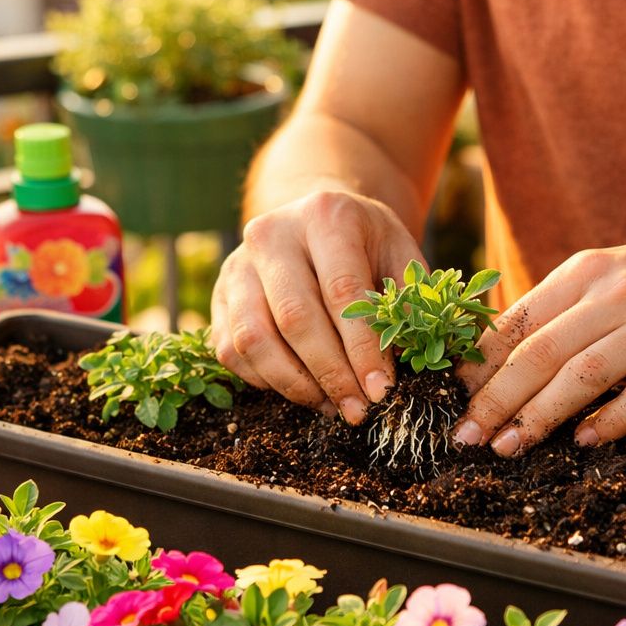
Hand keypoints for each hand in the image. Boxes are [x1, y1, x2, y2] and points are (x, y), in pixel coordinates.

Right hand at [210, 189, 424, 423]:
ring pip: (253, 340)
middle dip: (330, 374)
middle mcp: (271, 234)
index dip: (362, 348)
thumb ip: (406, 301)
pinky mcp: (219, 295)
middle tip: (357, 410)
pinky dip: (266, 381)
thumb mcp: (399, 254)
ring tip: (332, 405)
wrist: (315, 220)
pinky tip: (303, 389)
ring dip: (295, 385)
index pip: (342, 291)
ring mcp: (237, 265)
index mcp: (325, 216)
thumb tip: (405, 360)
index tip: (381, 390)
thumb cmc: (366, 244)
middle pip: (294, 318)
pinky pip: (231, 352)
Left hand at [452, 228, 625, 455]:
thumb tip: (500, 355)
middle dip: (495, 398)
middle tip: (465, 436)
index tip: (452, 398)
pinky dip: (611, 419)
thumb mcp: (618, 277)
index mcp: (588, 270)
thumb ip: (567, 309)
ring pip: (583, 374)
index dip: (481, 363)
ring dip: (540, 416)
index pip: (519, 319)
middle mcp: (617, 292)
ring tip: (509, 447)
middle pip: (540, 351)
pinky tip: (586, 442)